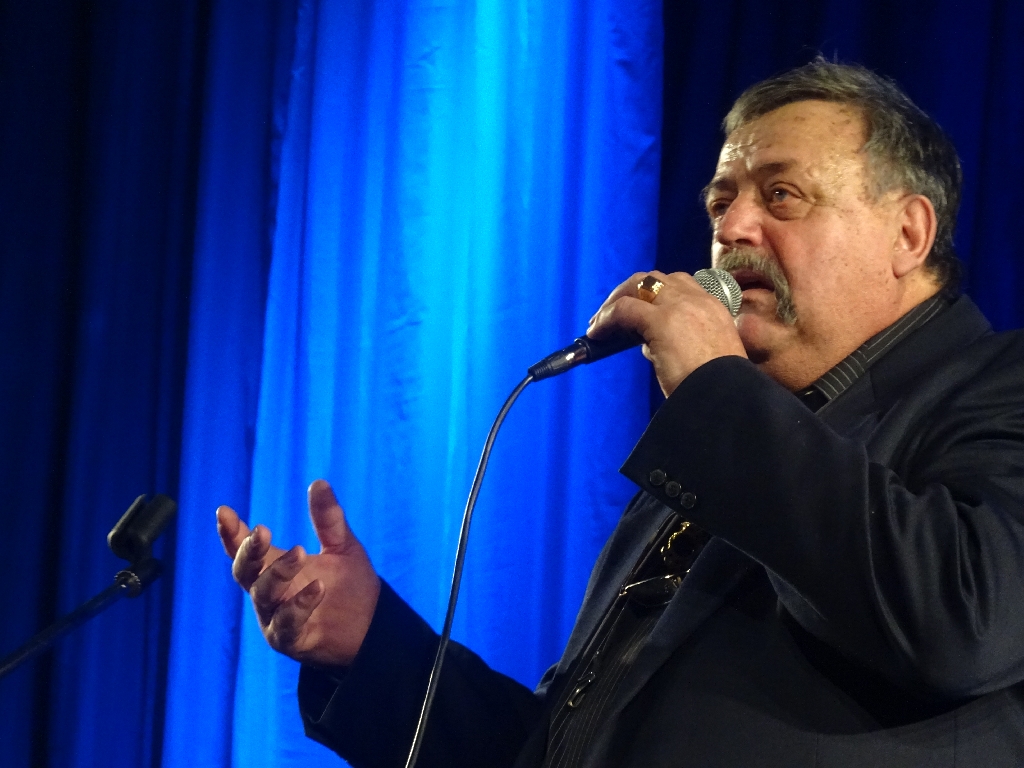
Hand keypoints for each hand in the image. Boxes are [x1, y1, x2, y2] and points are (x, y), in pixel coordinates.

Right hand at [217, 479, 380, 666]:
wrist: (372, 626)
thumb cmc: (349, 584)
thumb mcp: (342, 545)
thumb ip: (328, 518)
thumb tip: (319, 481)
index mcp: (273, 567)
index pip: (243, 549)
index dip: (230, 532)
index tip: (223, 511)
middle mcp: (267, 592)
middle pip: (244, 572)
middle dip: (249, 551)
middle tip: (262, 531)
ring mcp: (275, 618)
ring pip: (263, 595)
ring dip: (278, 573)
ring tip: (299, 552)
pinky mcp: (292, 640)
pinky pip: (288, 623)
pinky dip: (300, 604)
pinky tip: (318, 587)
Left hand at [587, 270, 746, 396]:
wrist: (728, 399)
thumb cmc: (717, 388)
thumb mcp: (704, 357)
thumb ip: (679, 343)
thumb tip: (649, 344)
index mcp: (714, 308)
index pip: (680, 284)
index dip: (654, 294)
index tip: (640, 311)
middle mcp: (698, 300)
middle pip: (655, 278)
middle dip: (630, 290)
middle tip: (613, 312)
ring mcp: (680, 307)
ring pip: (638, 285)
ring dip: (616, 300)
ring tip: (600, 322)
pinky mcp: (660, 321)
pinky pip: (623, 310)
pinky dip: (606, 319)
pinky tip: (596, 334)